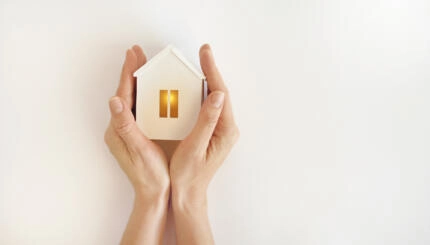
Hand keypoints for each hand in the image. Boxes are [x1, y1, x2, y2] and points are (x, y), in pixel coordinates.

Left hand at [104, 45, 168, 244]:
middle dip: (131, 72)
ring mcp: (128, 130)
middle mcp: (120, 127)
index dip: (128, 74)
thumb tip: (114, 100)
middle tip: (137, 52)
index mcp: (119, 130)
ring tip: (143, 64)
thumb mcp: (139, 149)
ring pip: (132, 99)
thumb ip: (126, 125)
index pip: (123, 95)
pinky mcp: (136, 133)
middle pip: (126, 93)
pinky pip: (139, 108)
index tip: (133, 55)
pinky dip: (144, 94)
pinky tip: (152, 88)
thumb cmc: (150, 174)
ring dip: (137, 81)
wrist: (154, 194)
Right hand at [170, 44, 239, 244]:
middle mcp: (226, 128)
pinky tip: (192, 85)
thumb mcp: (195, 147)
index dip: (212, 71)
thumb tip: (217, 95)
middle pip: (219, 92)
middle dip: (210, 71)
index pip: (220, 94)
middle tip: (203, 52)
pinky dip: (200, 93)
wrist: (189, 194)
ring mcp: (220, 129)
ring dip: (206, 80)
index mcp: (225, 131)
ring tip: (198, 63)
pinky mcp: (212, 131)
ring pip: (214, 98)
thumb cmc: (189, 175)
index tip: (205, 53)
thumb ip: (207, 121)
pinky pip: (207, 106)